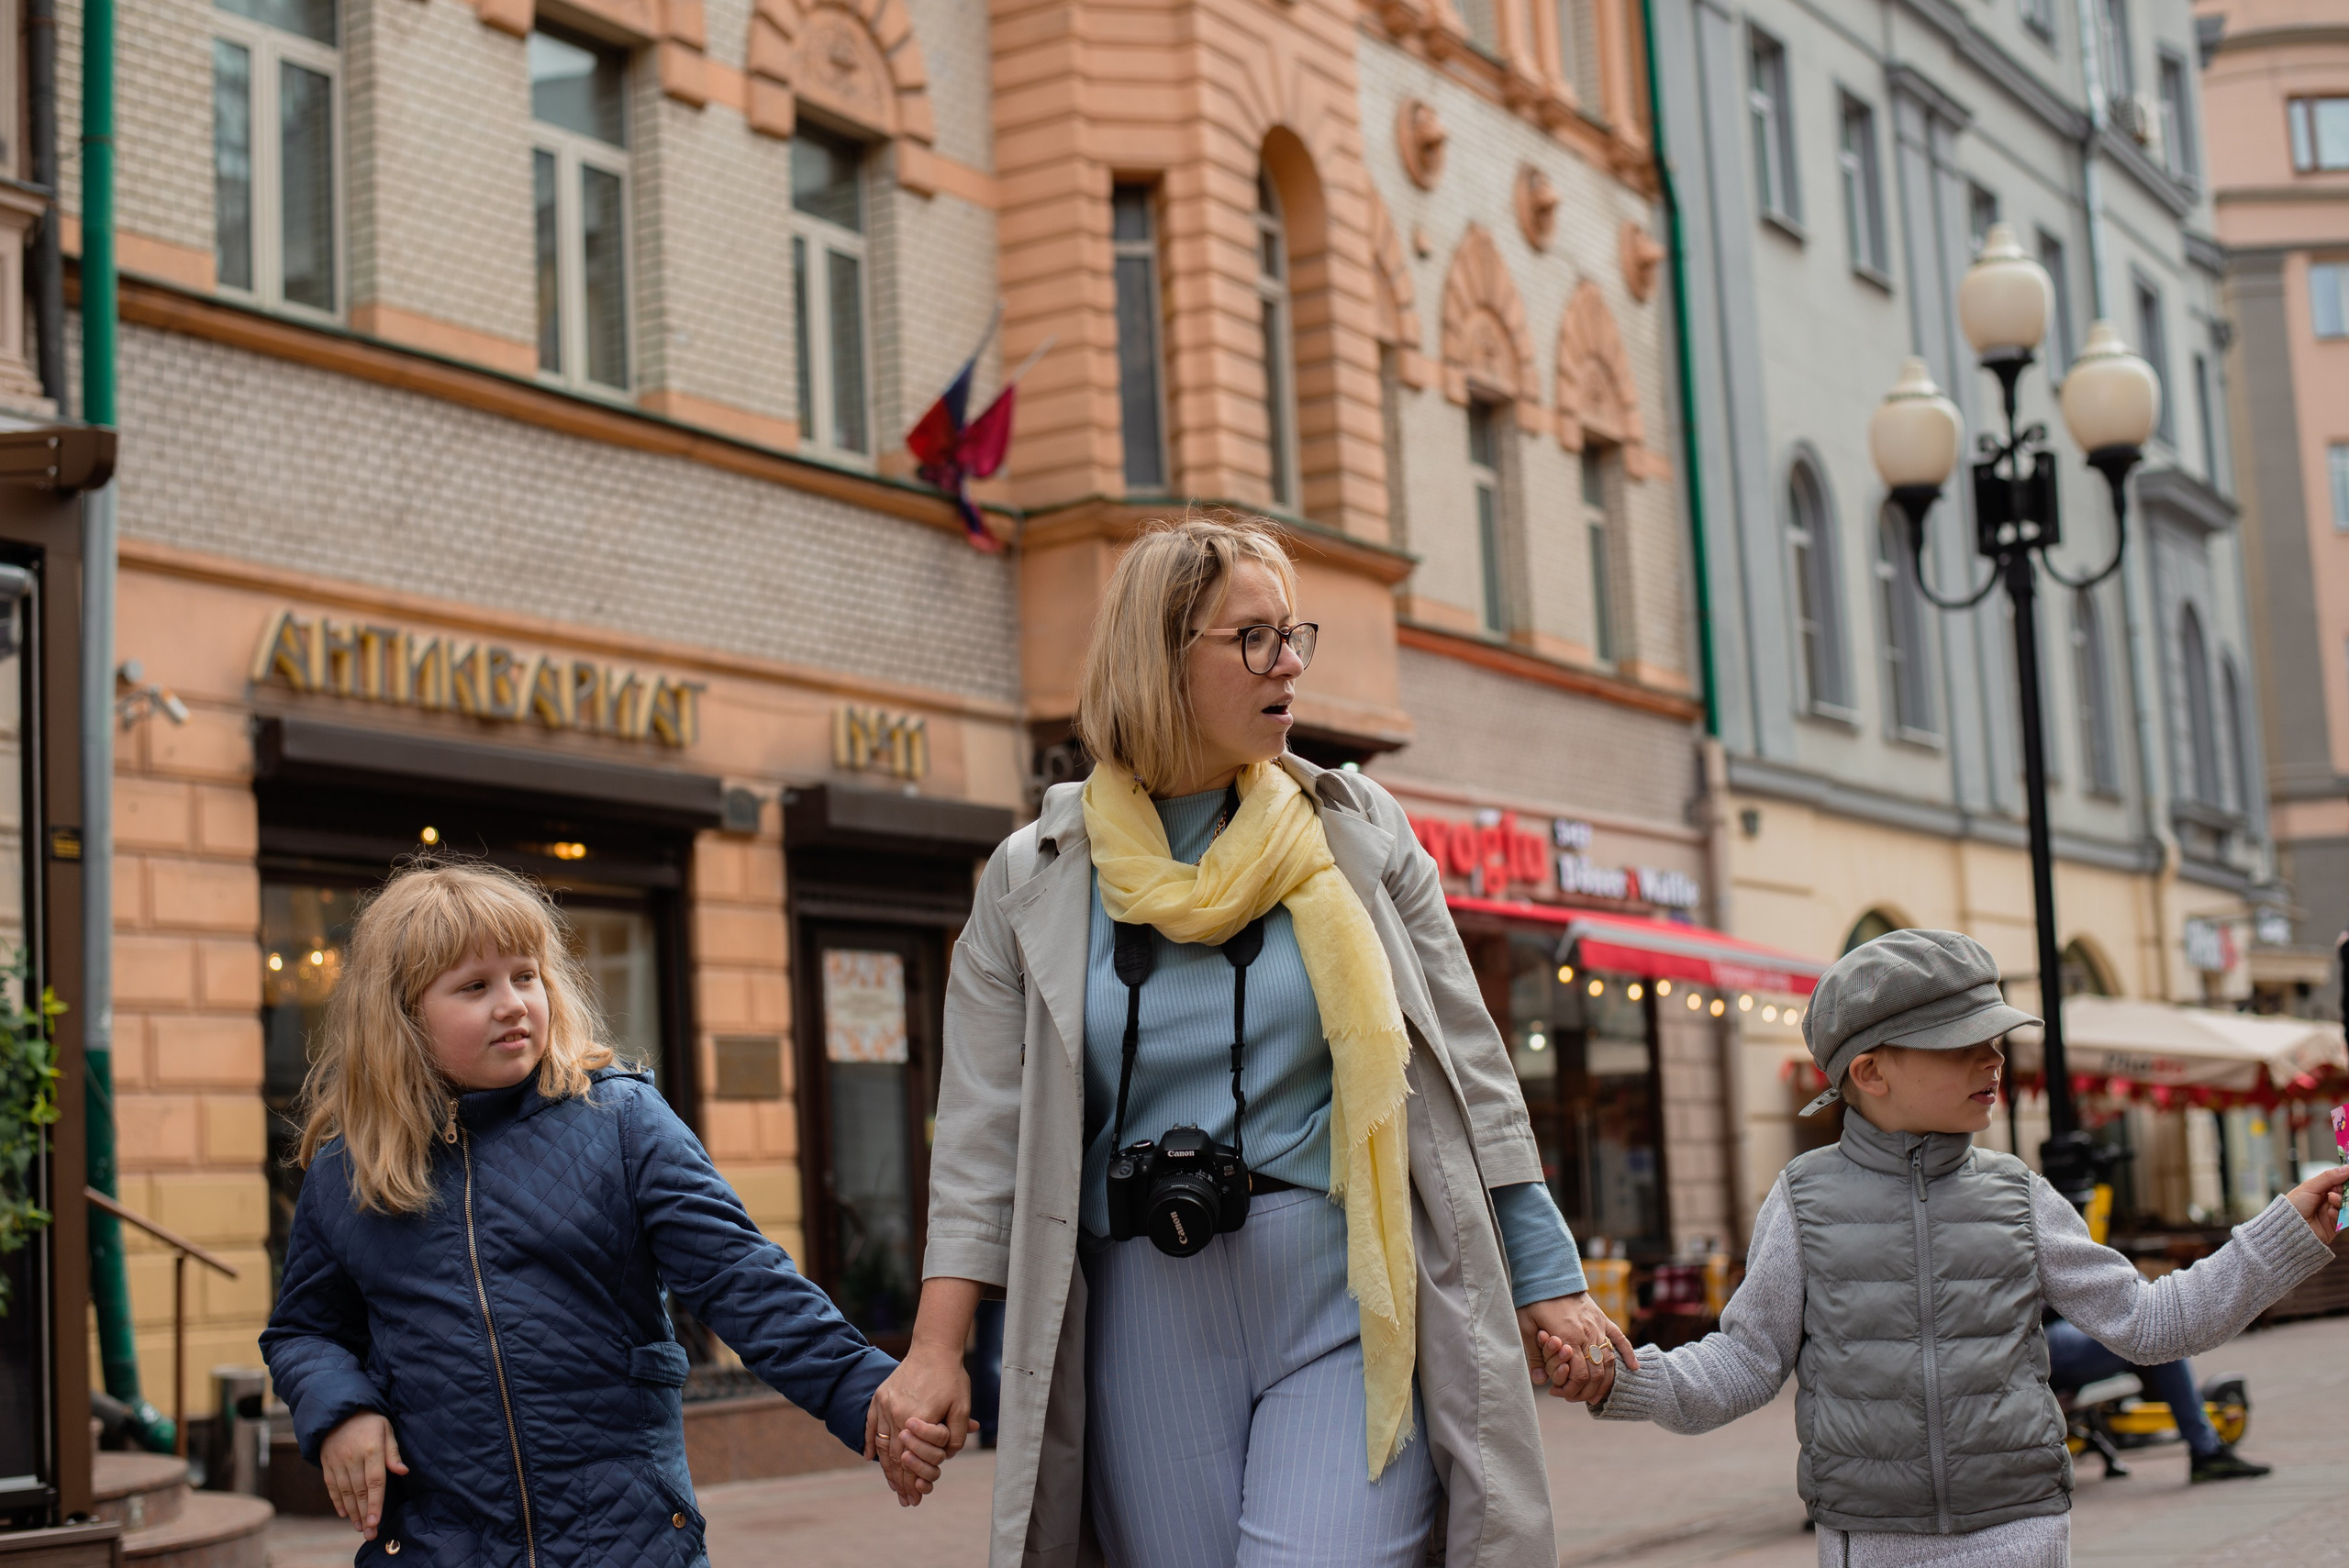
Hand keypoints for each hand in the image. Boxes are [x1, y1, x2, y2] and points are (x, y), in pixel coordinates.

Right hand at [319, 1411, 406, 1539]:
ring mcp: (337, 1462)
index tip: (376, 1521)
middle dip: (365, 1514)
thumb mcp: (386, 1429)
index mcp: (371, 1450)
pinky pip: (331, 1487)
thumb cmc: (369, 1421)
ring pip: (345, 1492)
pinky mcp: (327, 1464)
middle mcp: (353, 1458)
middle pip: (360, 1492)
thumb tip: (403, 1472)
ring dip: (352, 1512)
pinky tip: (344, 1514)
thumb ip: (393, 1452)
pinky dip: (338, 1501)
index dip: (375, 1503)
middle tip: (370, 1533)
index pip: (375, 1482)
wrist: (339, 1410)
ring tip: (360, 1527)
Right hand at [864, 1344, 973, 1506]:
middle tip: (904, 1500)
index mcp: (917, 1419)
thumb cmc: (952, 1378)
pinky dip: (869, 1442)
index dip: (912, 1482)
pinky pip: (870, 1424)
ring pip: (881, 1444)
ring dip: (885, 1467)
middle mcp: (896, 1414)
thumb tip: (945, 1457)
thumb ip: (956, 1436)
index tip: (916, 1499)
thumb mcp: (962, 1407)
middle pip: (893, 1457)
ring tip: (891, 1485)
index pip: (910, 1460)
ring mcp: (884, 1405)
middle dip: (899, 1482)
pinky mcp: (880, 1396)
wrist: (934, 1348)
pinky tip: (868, 1458)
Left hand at [1517, 1292, 1637, 1405]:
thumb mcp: (1526, 1326)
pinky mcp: (1603, 1319)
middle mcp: (1587, 1334)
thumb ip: (1534, 1354)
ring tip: (1596, 1394)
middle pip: (1596, 1372)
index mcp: (1568, 1338)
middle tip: (1575, 1397)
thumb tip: (1539, 1380)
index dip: (1572, 1389)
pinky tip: (1634, 1368)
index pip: (1580, 1375)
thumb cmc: (1534, 1301)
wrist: (1548, 1275)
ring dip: (1605, 1381)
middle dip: (1586, 1390)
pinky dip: (1628, 1354)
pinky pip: (1620, 1339)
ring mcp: (1598, 1327)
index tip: (1561, 1393)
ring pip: (1609, 1360)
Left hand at [2285, 1163, 2348, 1243]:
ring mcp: (2332, 1213)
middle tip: (2335, 1191)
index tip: (2347, 1176)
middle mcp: (2328, 1201)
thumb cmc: (2295, 1204)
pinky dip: (2338, 1214)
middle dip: (2343, 1191)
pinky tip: (2329, 1214)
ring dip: (2341, 1201)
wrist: (2290, 1227)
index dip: (2344, 1179)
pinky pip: (2345, 1219)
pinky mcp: (2336, 1226)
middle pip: (2345, 1194)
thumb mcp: (2310, 1187)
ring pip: (2346, 1205)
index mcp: (2321, 1190)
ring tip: (2331, 1199)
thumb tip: (2347, 1168)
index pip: (2339, 1182)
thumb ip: (2329, 1177)